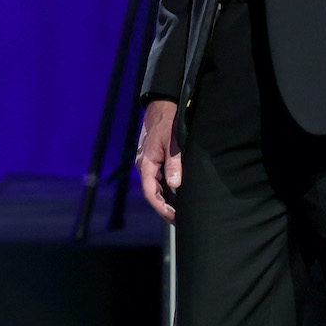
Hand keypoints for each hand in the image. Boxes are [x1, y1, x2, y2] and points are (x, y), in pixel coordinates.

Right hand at [136, 100, 181, 222]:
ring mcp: (147, 162)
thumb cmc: (167, 122)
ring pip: (155, 186)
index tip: (175, 218)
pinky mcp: (153, 158)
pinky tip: (177, 193)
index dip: (163, 208)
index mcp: (146, 164)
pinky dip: (167, 188)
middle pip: (153, 193)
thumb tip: (174, 185)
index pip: (151, 193)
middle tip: (180, 220)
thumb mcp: (173, 142)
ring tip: (180, 211)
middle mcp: (144, 165)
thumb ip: (174, 164)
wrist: (161, 105)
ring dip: (167, 199)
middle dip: (165, 208)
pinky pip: (157, 178)